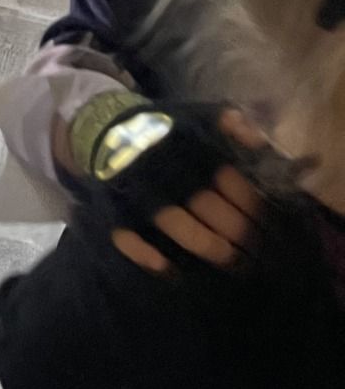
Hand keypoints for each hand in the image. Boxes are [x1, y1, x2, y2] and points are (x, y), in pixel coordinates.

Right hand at [110, 110, 266, 275]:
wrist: (109, 128)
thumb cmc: (168, 131)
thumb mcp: (200, 117)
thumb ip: (233, 125)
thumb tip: (258, 140)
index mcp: (189, 147)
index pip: (234, 184)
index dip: (259, 209)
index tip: (278, 227)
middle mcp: (167, 170)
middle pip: (214, 210)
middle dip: (244, 236)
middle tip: (264, 253)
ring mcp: (139, 194)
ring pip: (181, 227)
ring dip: (212, 249)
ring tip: (234, 263)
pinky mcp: (115, 210)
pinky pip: (130, 239)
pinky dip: (150, 257)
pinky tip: (172, 270)